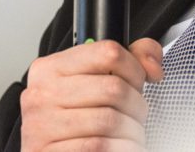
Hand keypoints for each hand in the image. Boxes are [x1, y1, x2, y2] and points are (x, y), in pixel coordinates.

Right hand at [20, 38, 163, 150]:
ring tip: (131, 134)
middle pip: (113, 88)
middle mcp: (42, 94)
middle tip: (137, 114)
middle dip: (137, 105)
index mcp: (51, 67)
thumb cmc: (73, 119)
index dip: (134, 69)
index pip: (108, 52)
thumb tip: (153, 66)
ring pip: (109, 121)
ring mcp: (41, 125)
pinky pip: (99, 146)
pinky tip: (122, 146)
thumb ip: (129, 59)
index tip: (138, 83)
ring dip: (132, 131)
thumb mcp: (93, 81)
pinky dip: (121, 148)